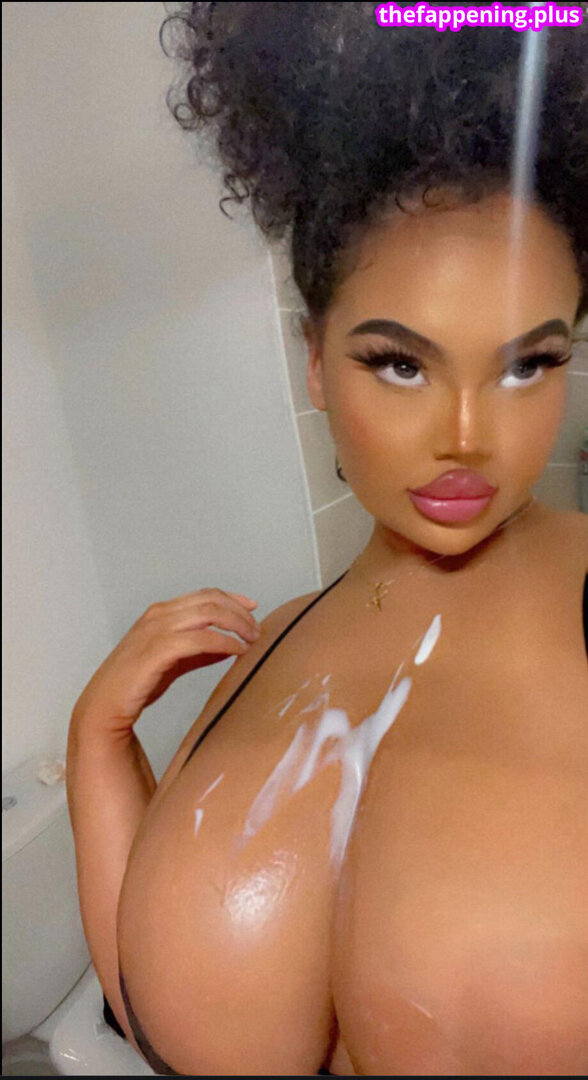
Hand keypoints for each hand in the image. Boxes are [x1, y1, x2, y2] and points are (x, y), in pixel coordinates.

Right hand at [72, 588, 260, 732]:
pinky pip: (200, 639)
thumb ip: (200, 651)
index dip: (232, 598)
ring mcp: (156, 630)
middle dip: (239, 613)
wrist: (104, 705)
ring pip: (207, 614)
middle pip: (210, 600)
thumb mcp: (174, 661)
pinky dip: (223, 642)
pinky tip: (236, 651)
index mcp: (162, 612)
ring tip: (252, 641)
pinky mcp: (157, 651)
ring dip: (236, 625)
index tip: (253, 607)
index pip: (204, 594)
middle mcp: (159, 615)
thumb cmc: (137, 681)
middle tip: (257, 631)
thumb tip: (231, 646)